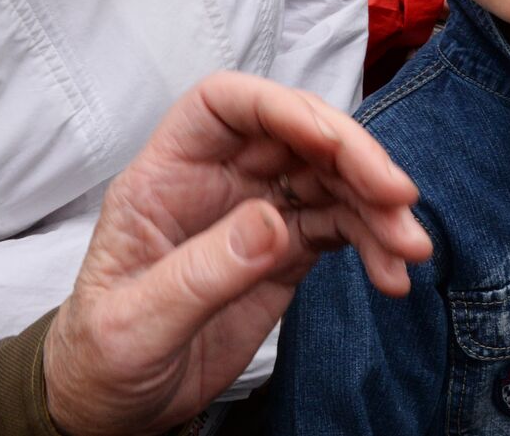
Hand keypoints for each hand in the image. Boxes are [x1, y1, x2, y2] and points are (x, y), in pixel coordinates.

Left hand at [44, 72, 430, 435]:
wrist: (114, 408)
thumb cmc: (99, 358)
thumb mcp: (135, 324)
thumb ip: (203, 272)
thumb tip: (272, 222)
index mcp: (166, 176)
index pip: (224, 105)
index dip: (281, 107)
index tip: (329, 140)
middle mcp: (217, 181)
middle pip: (296, 135)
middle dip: (353, 158)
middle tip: (397, 197)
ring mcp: (255, 212)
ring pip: (330, 180)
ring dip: (376, 206)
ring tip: (409, 248)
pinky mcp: (285, 250)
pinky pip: (340, 227)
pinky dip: (373, 244)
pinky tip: (392, 274)